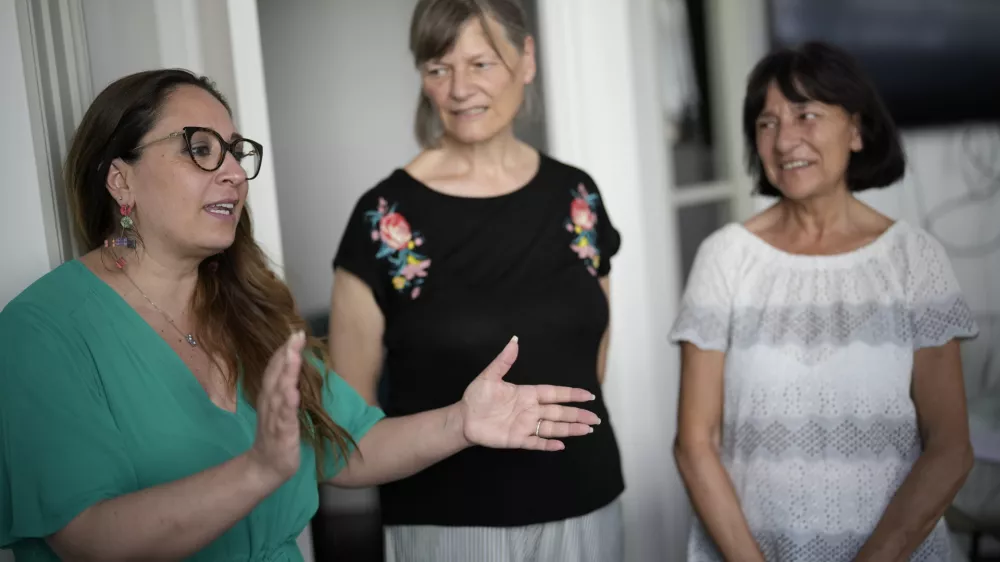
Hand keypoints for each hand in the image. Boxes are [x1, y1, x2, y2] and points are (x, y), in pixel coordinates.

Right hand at [247, 330, 305, 486]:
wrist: (265, 466)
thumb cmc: (275, 434)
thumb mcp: (280, 406)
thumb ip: (285, 386)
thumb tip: (294, 364)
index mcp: (270, 396)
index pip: (275, 368)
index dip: (284, 350)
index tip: (295, 333)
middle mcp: (270, 403)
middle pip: (276, 375)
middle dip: (286, 354)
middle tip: (295, 336)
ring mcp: (274, 418)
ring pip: (280, 392)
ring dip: (287, 373)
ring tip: (294, 356)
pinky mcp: (282, 433)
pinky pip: (285, 417)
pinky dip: (288, 405)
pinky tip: (294, 393)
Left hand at [460, 336, 600, 450]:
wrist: (463, 418)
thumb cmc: (476, 397)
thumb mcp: (489, 376)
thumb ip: (504, 361)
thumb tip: (514, 340)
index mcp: (527, 394)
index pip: (554, 393)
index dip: (571, 394)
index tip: (588, 395)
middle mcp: (530, 410)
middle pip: (559, 412)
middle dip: (578, 415)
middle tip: (596, 419)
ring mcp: (525, 425)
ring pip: (552, 427)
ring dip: (570, 429)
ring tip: (587, 430)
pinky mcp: (517, 439)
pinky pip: (536, 442)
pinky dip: (548, 444)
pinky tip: (562, 445)